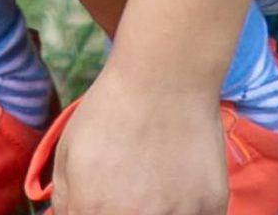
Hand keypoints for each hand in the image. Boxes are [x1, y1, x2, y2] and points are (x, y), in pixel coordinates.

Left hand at [47, 69, 228, 214]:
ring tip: (159, 190)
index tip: (107, 206)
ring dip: (161, 212)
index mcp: (93, 211)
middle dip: (129, 211)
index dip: (100, 214)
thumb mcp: (68, 153)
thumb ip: (66, 202)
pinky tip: (183, 190)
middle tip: (134, 196)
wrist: (165, 76)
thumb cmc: (112, 109)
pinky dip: (190, 211)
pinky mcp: (212, 205)